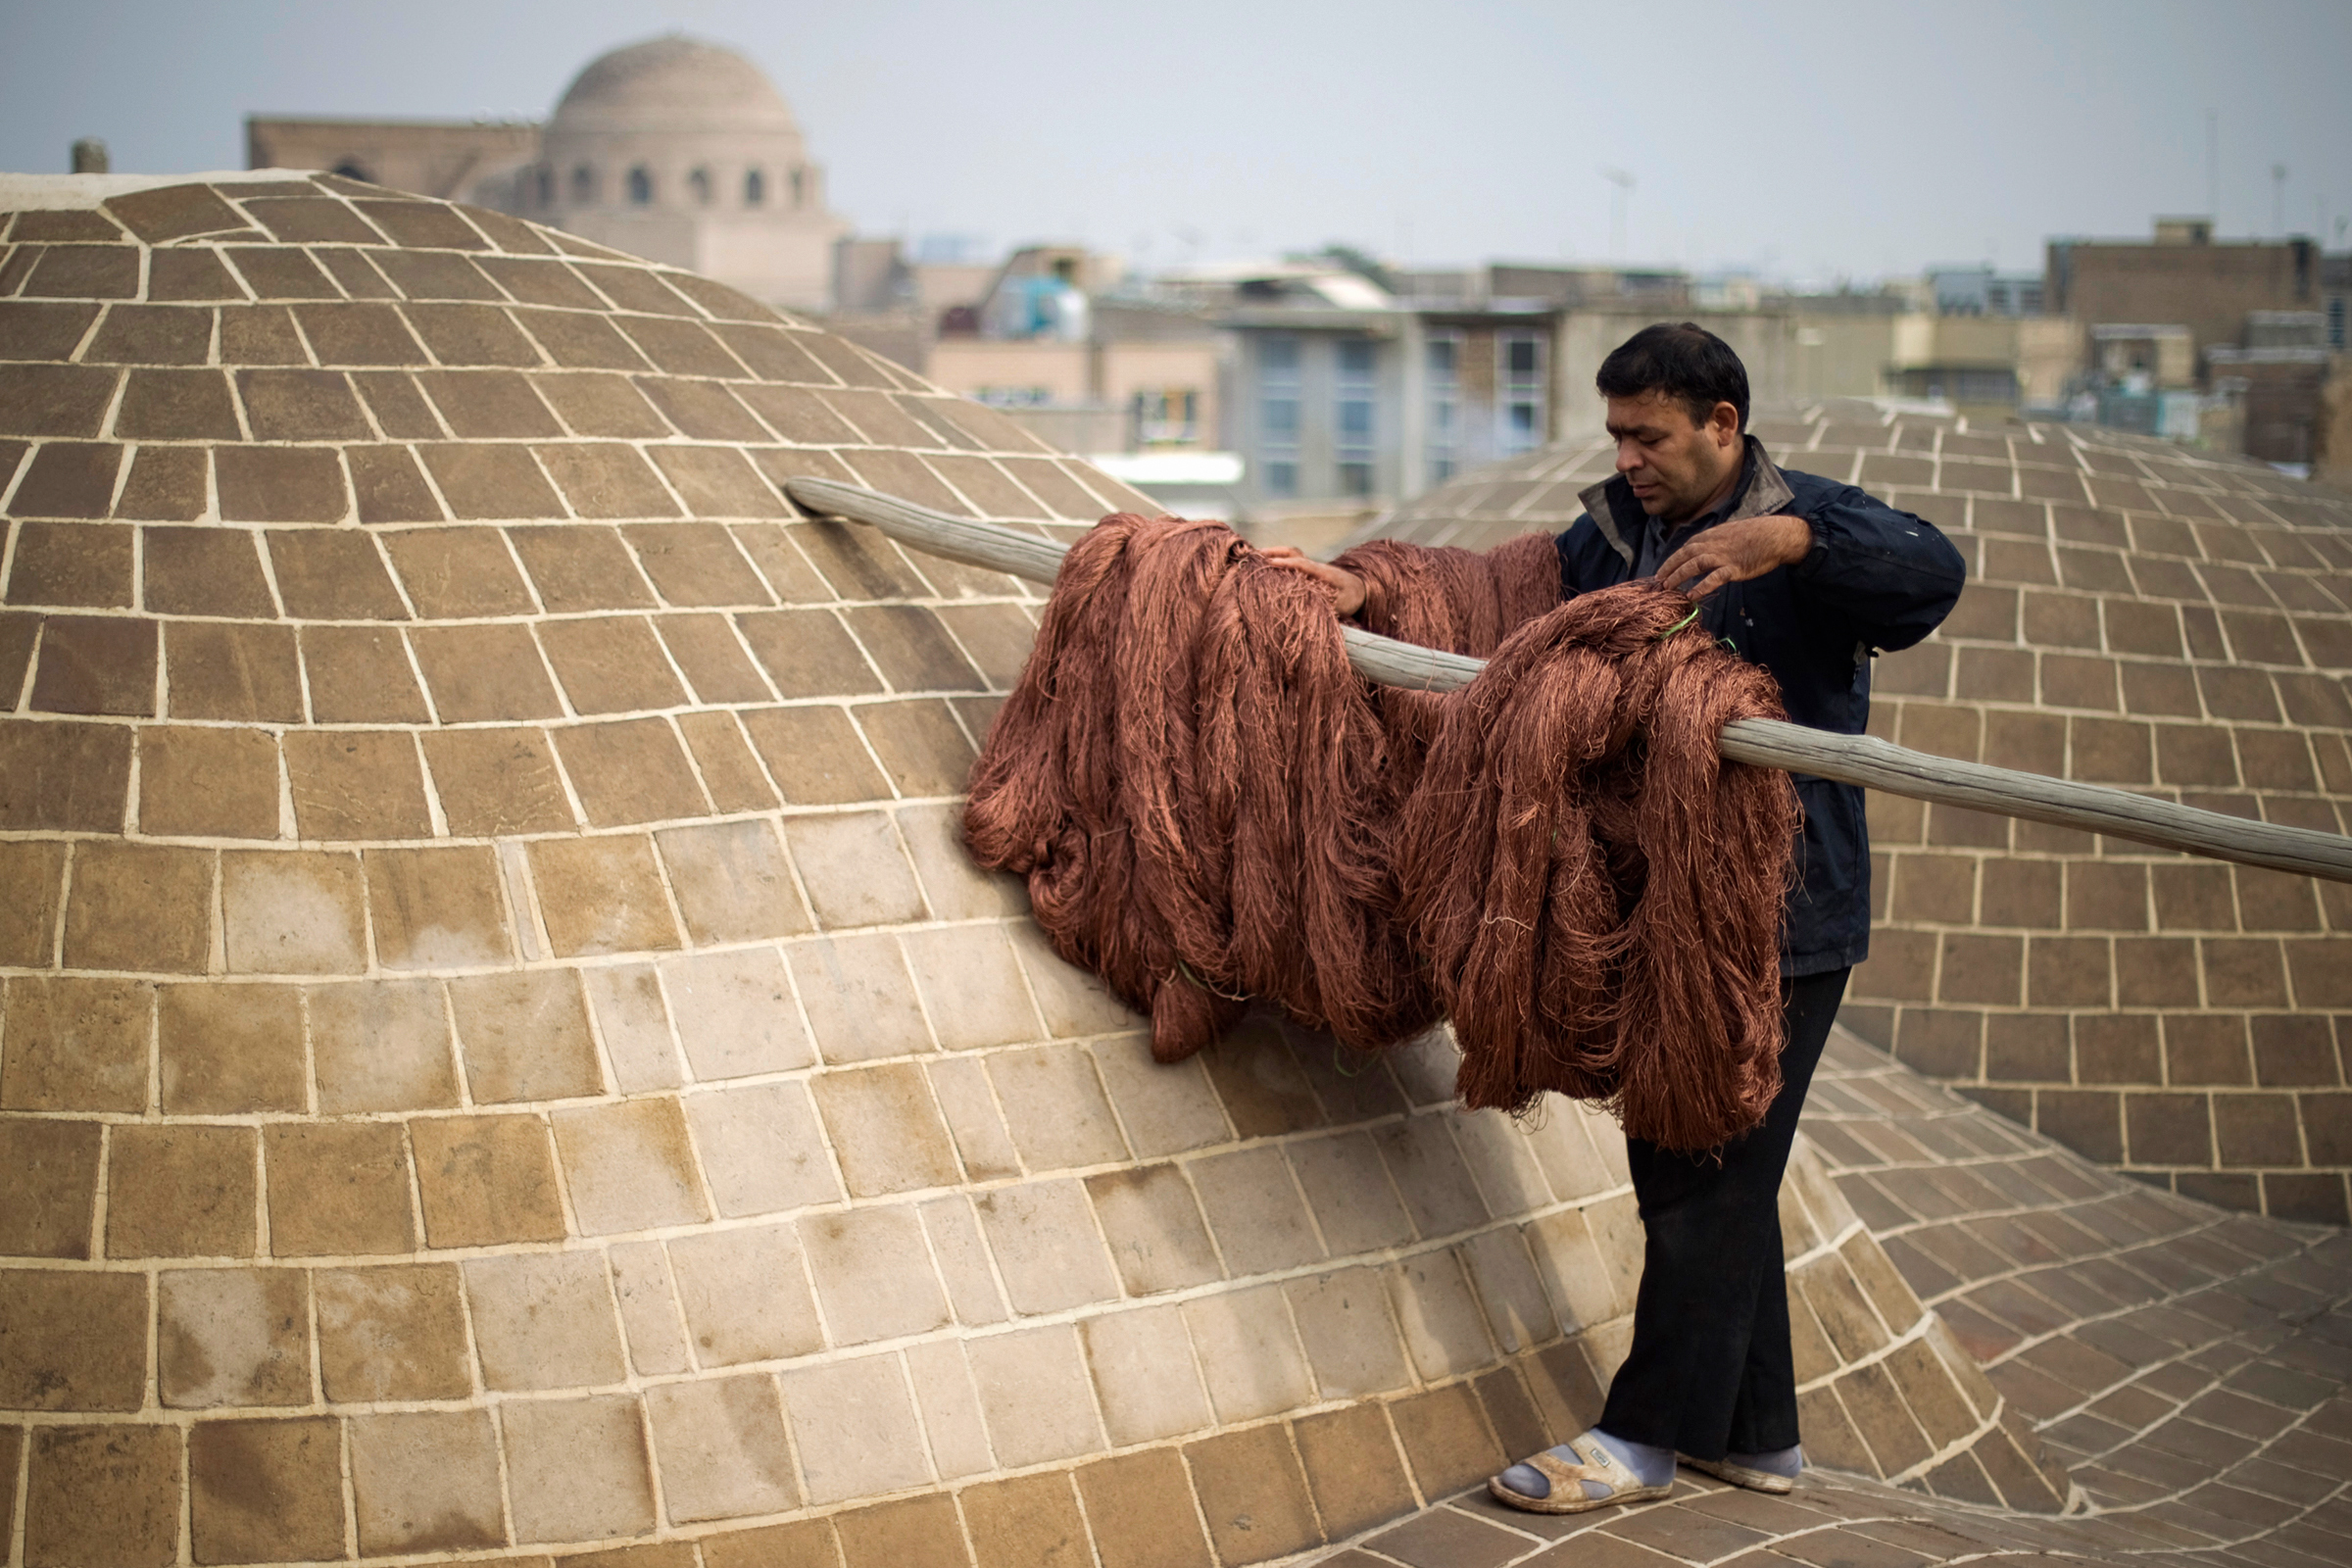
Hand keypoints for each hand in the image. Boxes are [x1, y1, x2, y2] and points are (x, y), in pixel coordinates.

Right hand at [1258, 545, 1367, 616]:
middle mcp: (1315, 566)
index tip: (1270, 564)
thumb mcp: (1344, 604)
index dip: (1286, 564)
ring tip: (1255, 557)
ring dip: (1274, 553)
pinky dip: (1278, 559)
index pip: (1302, 564)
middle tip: (1254, 556)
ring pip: (1291, 554)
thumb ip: (1328, 604)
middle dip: (1274, 552)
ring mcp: (1311, 566)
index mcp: (1324, 572)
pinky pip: (1292, 560)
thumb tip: (1309, 605)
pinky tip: (1264, 565)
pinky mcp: (1308, 570)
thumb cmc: (1352, 597)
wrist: (1362, 588)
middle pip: (1293, 553)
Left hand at [1653, 514, 1812, 599]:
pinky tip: (1691, 596)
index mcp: (1712, 535)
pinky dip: (1701, 587)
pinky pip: (1714, 578)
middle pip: (1685, 554)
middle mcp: (1714, 544)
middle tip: (1658, 580)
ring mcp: (1723, 556)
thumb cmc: (1756, 534)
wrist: (1776, 535)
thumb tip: (1704, 551)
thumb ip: (1715, 541)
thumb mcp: (1730, 532)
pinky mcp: (1734, 568)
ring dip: (1678, 576)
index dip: (1673, 559)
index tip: (1663, 569)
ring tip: (1667, 587)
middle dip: (1669, 567)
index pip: (1686, 547)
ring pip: (1694, 565)